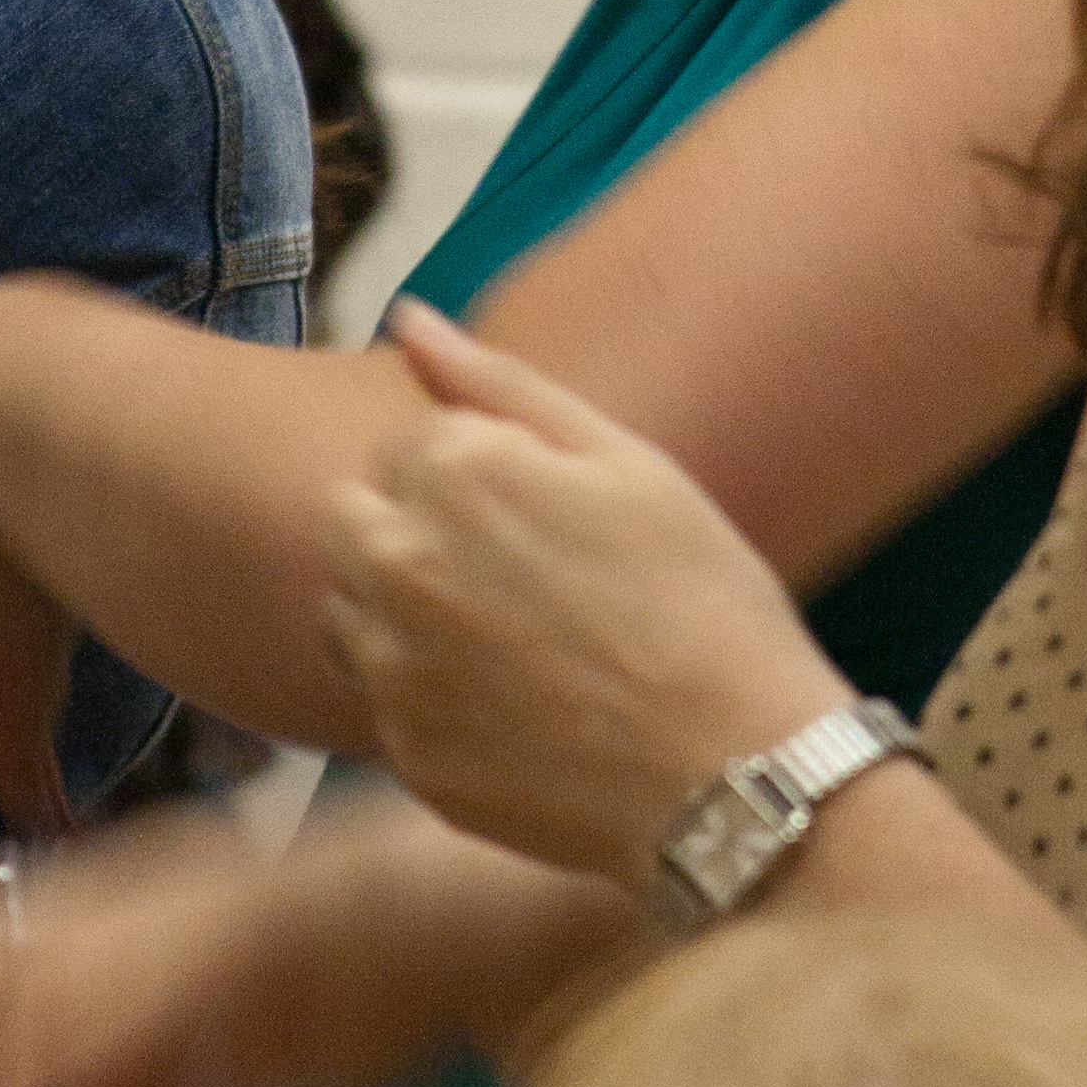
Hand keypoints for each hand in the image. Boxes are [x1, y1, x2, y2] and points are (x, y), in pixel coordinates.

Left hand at [324, 301, 844, 888]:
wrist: (738, 769)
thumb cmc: (699, 598)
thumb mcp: (624, 460)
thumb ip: (498, 383)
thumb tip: (408, 317)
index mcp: (457, 473)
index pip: (406, 442)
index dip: (475, 469)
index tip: (541, 510)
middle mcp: (402, 567)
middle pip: (351, 519)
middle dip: (411, 526)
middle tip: (512, 567)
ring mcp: (396, 671)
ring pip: (348, 611)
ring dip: (400, 607)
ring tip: (508, 635)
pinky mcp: (407, 757)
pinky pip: (383, 702)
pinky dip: (429, 694)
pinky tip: (516, 704)